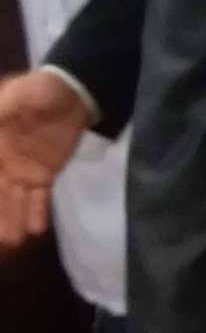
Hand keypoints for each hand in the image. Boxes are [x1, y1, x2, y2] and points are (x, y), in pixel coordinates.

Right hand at [0, 69, 92, 247]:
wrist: (72, 91)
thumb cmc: (37, 91)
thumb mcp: (12, 98)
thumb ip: (0, 114)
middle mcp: (3, 161)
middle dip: (0, 213)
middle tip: (2, 239)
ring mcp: (23, 170)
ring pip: (14, 199)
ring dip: (13, 219)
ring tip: (13, 241)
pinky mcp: (44, 174)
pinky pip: (38, 196)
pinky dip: (37, 212)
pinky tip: (35, 230)